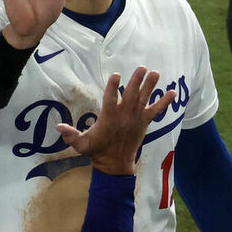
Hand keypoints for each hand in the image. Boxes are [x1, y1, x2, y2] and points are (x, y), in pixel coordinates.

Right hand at [55, 67, 175, 174]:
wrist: (115, 164)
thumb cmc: (96, 151)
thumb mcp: (81, 144)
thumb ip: (70, 135)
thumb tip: (57, 128)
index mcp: (108, 118)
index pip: (111, 99)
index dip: (113, 87)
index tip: (116, 75)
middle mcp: (124, 116)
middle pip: (131, 95)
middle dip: (136, 81)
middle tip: (142, 67)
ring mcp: (136, 119)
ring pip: (144, 99)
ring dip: (150, 86)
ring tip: (155, 73)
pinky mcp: (144, 123)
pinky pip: (156, 110)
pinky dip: (165, 102)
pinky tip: (173, 92)